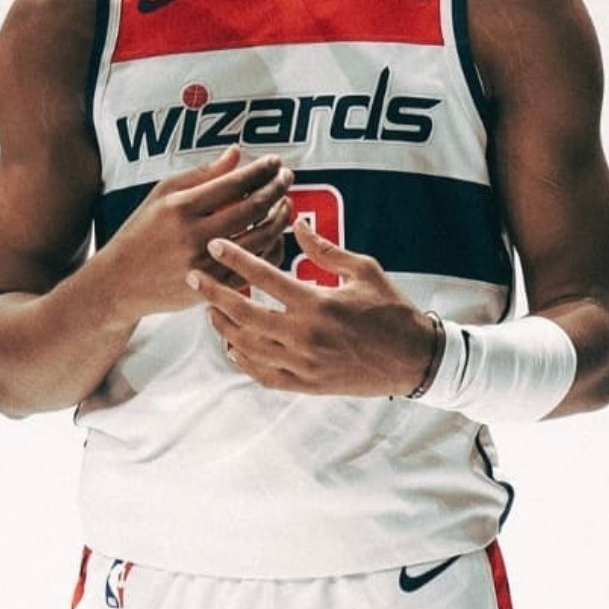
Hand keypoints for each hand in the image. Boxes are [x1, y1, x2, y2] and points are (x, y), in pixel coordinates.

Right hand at [104, 146, 294, 317]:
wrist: (122, 281)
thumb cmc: (142, 231)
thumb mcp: (163, 194)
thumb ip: (202, 173)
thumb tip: (237, 153)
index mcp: (181, 207)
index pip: (234, 183)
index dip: (261, 170)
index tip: (275, 162)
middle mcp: (195, 235)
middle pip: (253, 208)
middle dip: (276, 188)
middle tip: (287, 177)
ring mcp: (207, 263)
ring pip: (260, 237)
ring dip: (280, 217)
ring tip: (285, 202)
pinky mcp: (215, 286)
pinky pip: (254, 265)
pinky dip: (271, 246)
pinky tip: (275, 233)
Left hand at [187, 219, 435, 396]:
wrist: (414, 359)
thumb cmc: (392, 310)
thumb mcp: (364, 270)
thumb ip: (325, 249)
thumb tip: (297, 223)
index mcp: (318, 302)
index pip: (264, 276)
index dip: (235, 258)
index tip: (215, 246)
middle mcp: (305, 335)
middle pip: (243, 314)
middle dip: (213, 293)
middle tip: (194, 277)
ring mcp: (303, 364)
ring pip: (247, 346)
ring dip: (223, 326)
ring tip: (210, 309)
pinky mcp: (307, 385)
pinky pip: (264, 375)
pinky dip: (243, 361)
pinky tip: (232, 346)